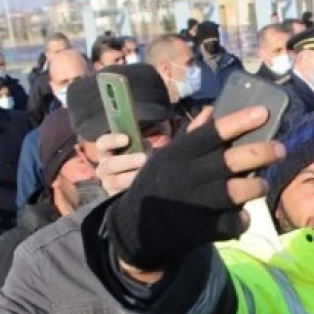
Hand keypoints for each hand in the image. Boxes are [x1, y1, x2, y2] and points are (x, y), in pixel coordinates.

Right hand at [93, 108, 213, 196]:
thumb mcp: (171, 148)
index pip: (103, 143)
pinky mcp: (117, 201)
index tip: (127, 137)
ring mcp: (111, 186)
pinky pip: (120, 199)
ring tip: (144, 177)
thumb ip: (189, 132)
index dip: (112, 139)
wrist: (156, 193)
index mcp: (115, 151)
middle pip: (107, 165)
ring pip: (114, 182)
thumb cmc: (159, 164)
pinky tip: (147, 194)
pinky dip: (133, 195)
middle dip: (126, 161)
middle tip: (144, 159)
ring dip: (130, 179)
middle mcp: (108, 168)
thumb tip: (209, 111)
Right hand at [106, 106, 283, 277]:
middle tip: (281, 149)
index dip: (240, 121)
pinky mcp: (198, 230)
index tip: (264, 112)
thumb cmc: (159, 184)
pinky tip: (243, 216)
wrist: (136, 227)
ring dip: (255, 187)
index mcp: (180, 154)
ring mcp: (193, 204)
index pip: (213, 133)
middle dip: (260, 153)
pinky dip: (241, 220)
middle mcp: (188, 176)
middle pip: (230, 161)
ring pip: (234, 193)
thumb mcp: (167, 156)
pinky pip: (229, 224)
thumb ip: (192, 135)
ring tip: (263, 185)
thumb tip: (212, 110)